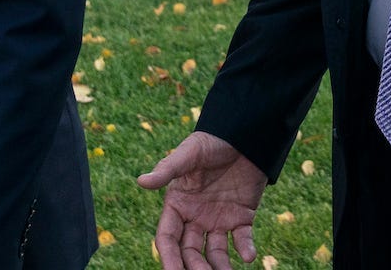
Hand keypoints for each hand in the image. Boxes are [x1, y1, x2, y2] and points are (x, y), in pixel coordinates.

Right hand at [139, 131, 267, 269]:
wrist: (244, 134)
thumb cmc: (211, 141)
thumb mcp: (189, 154)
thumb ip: (167, 169)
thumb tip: (141, 181)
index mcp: (177, 205)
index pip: (168, 238)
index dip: (169, 258)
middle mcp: (195, 217)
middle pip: (189, 251)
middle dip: (194, 267)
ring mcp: (218, 219)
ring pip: (215, 252)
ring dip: (219, 267)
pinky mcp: (242, 216)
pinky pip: (242, 239)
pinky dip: (245, 248)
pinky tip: (248, 255)